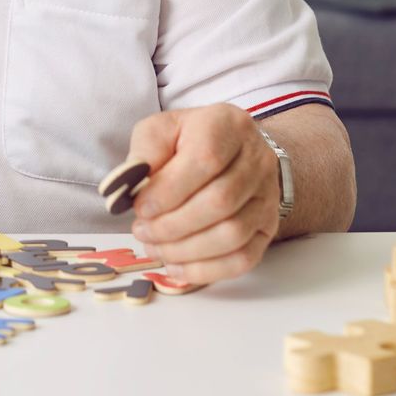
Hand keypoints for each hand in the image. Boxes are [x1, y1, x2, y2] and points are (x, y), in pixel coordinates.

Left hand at [123, 104, 280, 284]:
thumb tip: (127, 185)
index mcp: (227, 126)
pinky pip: (244, 258)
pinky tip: (177, 267)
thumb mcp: (159, 131)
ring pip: (233, 234)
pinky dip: (207, 270)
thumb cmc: (187, 140)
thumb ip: (144, 153)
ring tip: (154, 248)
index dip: (169, 191)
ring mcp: (267, 195)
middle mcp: (257, 159)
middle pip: (220, 202)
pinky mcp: (268, 226)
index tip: (139, 208)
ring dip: (186, 250)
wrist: (229, 151)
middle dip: (173, 225)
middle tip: (141, 232)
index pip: (205, 160)